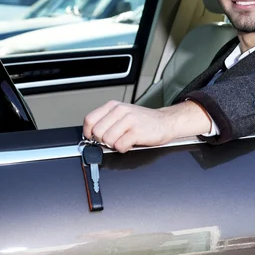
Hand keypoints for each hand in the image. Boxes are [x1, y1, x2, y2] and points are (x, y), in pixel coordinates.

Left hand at [83, 101, 211, 152]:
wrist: (165, 122)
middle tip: (113, 139)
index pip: (90, 120)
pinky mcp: (137, 131)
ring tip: (123, 140)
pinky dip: (123, 149)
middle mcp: (120, 110)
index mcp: (114, 106)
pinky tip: (130, 143)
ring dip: (114, 145)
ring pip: (108, 140)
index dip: (89, 133)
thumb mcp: (122, 115)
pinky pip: (120, 146)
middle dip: (103, 140)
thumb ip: (106, 121)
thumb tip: (90, 135)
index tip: (93, 138)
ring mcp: (129, 120)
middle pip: (97, 132)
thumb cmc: (143, 121)